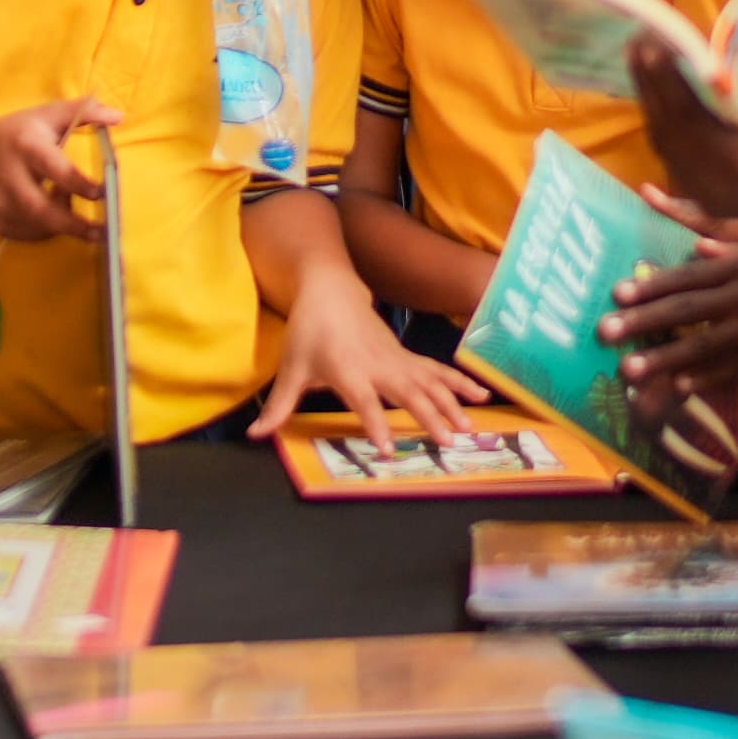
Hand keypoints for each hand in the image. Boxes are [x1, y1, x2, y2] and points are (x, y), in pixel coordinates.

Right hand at [0, 101, 112, 242]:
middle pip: (39, 208)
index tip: (102, 193)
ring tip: (81, 220)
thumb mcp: (45, 115)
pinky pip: (29, 234)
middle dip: (73, 224)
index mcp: (25, 145)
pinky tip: (55, 220)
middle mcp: (8, 176)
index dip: (78, 183)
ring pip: (36, 225)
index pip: (53, 168)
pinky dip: (47, 231)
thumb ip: (82, 111)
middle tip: (102, 230)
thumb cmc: (14, 134)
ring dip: (62, 225)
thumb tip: (118, 116)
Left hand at [254, 278, 486, 440]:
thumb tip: (256, 435)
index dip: (376, 424)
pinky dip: (460, 382)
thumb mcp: (291, 368)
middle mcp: (378, 365)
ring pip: (430, 382)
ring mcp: (397, 359)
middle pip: (409, 393)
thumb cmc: (308, 331)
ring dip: (452, 404)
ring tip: (470, 428)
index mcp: (348, 370)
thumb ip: (278, 406)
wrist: (331, 289)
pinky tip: (481, 396)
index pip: (364, 401)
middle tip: (448, 443)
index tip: (387, 449)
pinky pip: (437, 371)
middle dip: (429, 418)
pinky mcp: (407, 356)